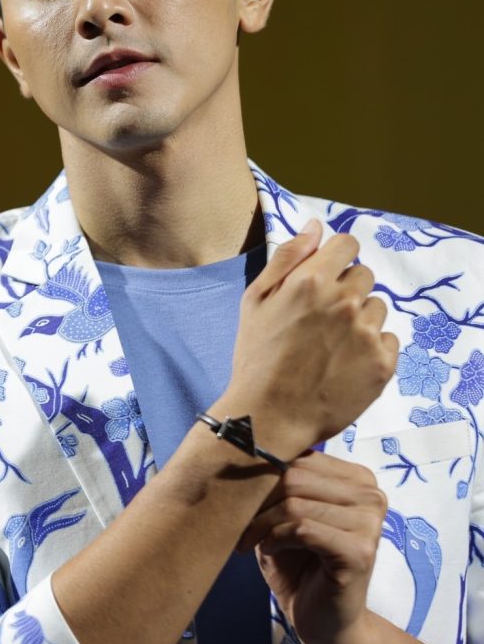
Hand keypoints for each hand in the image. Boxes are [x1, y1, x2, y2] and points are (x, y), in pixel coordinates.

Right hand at [219, 220, 397, 457]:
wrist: (269, 417)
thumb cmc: (256, 357)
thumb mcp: (255, 299)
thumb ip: (288, 257)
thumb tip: (315, 225)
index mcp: (311, 280)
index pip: (347, 244)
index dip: (337, 257)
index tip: (328, 275)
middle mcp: (344, 301)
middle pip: (364, 275)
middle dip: (346, 288)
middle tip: (323, 318)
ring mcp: (366, 333)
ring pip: (376, 307)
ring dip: (359, 319)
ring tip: (332, 345)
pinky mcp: (382, 363)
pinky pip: (388, 339)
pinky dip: (372, 347)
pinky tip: (346, 362)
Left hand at [243, 452, 385, 643]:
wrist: (323, 623)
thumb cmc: (301, 565)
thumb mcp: (288, 513)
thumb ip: (281, 482)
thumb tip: (247, 450)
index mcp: (358, 478)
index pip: (302, 457)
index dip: (264, 475)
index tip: (241, 498)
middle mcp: (371, 495)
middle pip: (296, 476)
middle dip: (259, 500)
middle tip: (241, 524)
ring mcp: (370, 523)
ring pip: (295, 503)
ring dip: (262, 523)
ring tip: (250, 540)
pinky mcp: (359, 551)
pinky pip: (302, 529)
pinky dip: (275, 539)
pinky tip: (268, 551)